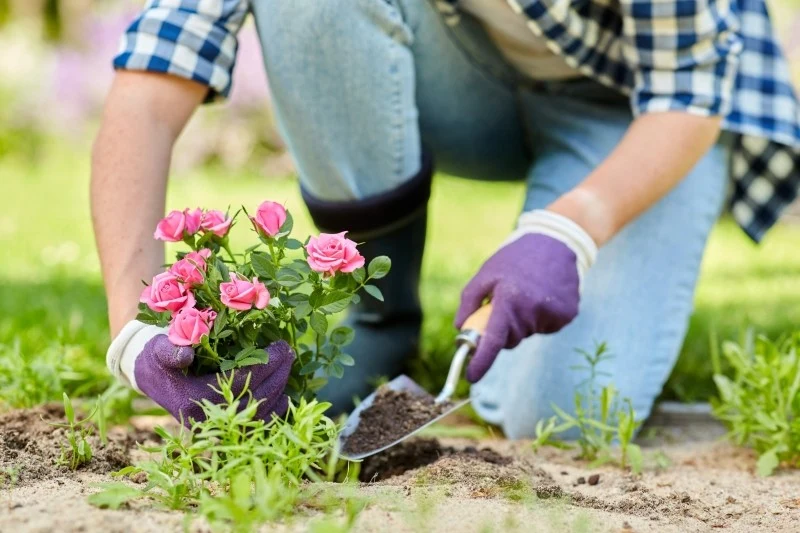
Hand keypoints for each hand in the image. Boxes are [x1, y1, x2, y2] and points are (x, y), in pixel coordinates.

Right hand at [107, 322, 294, 424]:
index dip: (264, 364)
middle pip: (253, 398)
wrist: (152, 378)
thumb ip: (169, 350)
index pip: (239, 382)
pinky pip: (255, 426)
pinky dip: (274, 413)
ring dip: (279, 390)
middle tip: (290, 353)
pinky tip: (286, 396)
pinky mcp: (223, 428)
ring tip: (289, 367)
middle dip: (277, 375)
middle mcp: (206, 419)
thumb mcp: (159, 349)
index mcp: (192, 400)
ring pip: (258, 414)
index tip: (280, 347)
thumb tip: (186, 354)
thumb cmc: (158, 359)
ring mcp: (216, 427)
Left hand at [455, 233, 581, 382]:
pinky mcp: (568, 314)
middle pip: (511, 339)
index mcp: (509, 300)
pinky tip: (543, 295)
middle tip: (504, 304)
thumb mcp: (485, 274)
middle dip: (503, 329)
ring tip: (526, 292)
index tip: (471, 376)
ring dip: (523, 320)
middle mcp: (533, 311)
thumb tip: (459, 328)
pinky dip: (540, 317)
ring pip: (529, 332)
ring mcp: (554, 314)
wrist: (556, 242)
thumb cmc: (514, 259)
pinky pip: (546, 326)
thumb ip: (469, 302)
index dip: (481, 362)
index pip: (493, 341)